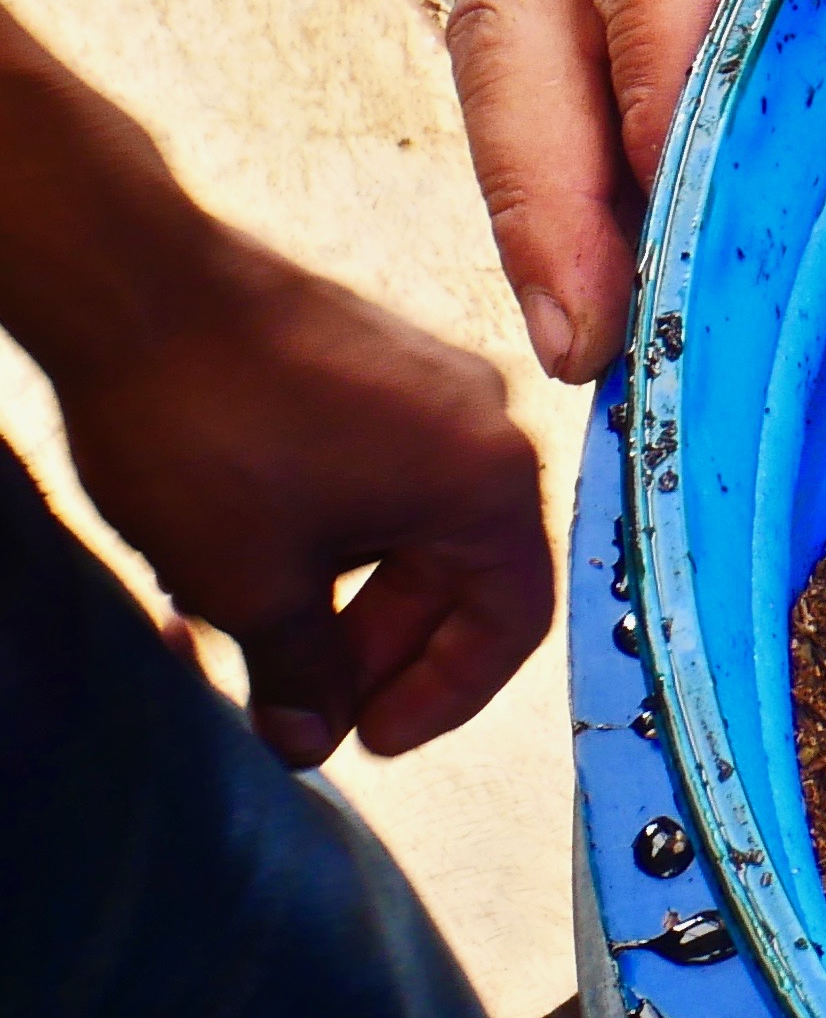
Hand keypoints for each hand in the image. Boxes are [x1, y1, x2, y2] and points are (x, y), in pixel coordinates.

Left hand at [47, 233, 553, 766]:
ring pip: (401, 524)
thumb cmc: (205, 419)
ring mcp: (420, 379)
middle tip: (302, 703)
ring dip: (335, 595)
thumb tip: (309, 731)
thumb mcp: (252, 586)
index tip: (369, 736)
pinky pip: (369, 469)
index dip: (441, 696)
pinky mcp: (362, 356)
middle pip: (456, 573)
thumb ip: (300, 675)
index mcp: (489, 479)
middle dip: (372, 652)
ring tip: (251, 635)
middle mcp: (477, 421)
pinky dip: (320, 532)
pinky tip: (240, 560)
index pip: (508, 621)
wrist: (125, 281)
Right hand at [454, 0, 825, 381]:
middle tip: (600, 345)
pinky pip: (525, 15)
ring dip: (534, 190)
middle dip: (557, 196)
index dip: (673, 94)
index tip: (706, 220)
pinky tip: (594, 234)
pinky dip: (547, 131)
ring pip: (502, 38)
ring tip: (584, 335)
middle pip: (524, 27)